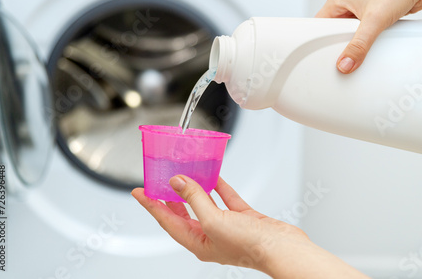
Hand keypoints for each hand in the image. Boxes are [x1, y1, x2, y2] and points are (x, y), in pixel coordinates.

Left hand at [132, 176, 368, 278]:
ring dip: (195, 188)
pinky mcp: (242, 218)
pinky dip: (219, 187)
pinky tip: (214, 176)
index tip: (139, 192)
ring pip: (205, 204)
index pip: (168, 221)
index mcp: (198, 242)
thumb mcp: (213, 220)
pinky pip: (226, 199)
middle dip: (170, 197)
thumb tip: (177, 182)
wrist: (282, 248)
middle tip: (158, 182)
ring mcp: (227, 226)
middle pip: (184, 213)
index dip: (152, 206)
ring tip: (184, 174)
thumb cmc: (250, 246)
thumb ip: (194, 199)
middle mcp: (210, 235)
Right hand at [317, 0, 421, 73]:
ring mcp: (362, 10)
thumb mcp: (374, 20)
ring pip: (351, 34)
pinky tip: (373, 44)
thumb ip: (359, 46)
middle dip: (340, 45)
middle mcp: (348, 4)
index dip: (320, 42)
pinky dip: (368, 41)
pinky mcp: (375, 15)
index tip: (324, 56)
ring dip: (357, 43)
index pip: (319, 25)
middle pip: (335, 32)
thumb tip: (346, 63)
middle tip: (344, 55)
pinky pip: (365, 34)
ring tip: (360, 49)